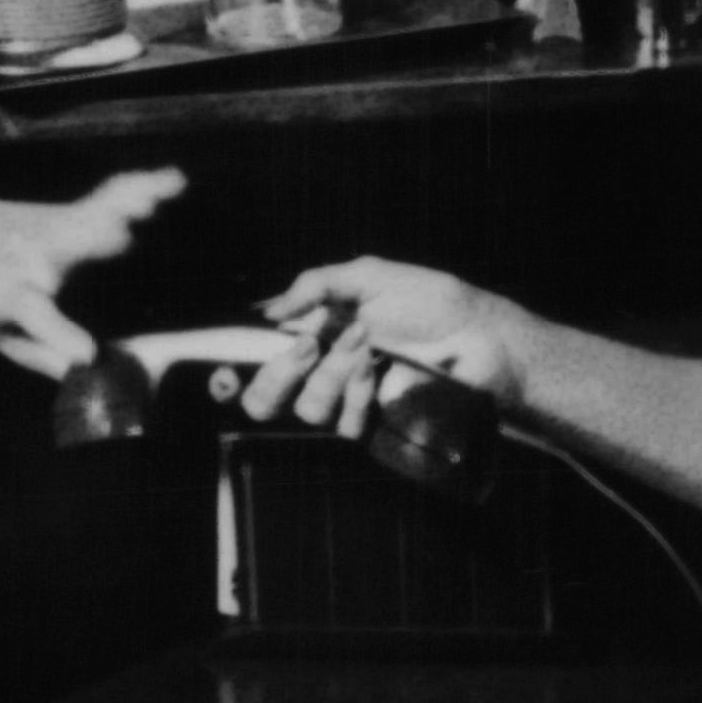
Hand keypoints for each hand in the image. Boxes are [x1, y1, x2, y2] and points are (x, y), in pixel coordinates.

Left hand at [0, 165, 181, 374]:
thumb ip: (40, 356)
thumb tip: (86, 378)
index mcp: (12, 294)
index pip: (38, 317)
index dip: (61, 337)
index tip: (86, 356)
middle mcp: (35, 257)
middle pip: (68, 246)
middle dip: (92, 242)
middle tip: (122, 235)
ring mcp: (53, 229)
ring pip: (96, 213)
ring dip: (128, 204)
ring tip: (167, 193)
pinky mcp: (68, 212)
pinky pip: (109, 197)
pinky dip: (140, 187)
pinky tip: (174, 180)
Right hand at [240, 256, 527, 437]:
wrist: (476, 339)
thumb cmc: (428, 302)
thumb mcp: (367, 277)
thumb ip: (314, 287)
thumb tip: (269, 310)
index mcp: (310, 332)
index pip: (252, 361)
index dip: (227, 374)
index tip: (225, 371)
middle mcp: (318, 371)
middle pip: (262, 401)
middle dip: (275, 375)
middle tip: (307, 346)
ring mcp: (345, 401)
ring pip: (304, 410)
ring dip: (331, 374)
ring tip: (366, 346)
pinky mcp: (372, 425)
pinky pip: (342, 424)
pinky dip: (357, 391)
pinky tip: (379, 370)